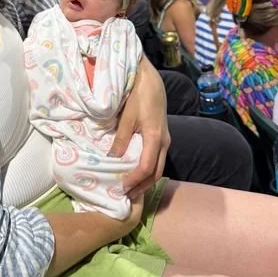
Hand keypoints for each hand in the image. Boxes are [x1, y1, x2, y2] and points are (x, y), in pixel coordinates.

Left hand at [109, 56, 170, 198]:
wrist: (151, 80)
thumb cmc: (138, 96)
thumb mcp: (127, 118)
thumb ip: (121, 139)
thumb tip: (112, 159)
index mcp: (155, 138)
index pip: (146, 168)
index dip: (134, 180)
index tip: (121, 187)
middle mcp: (164, 142)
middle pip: (156, 173)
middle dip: (142, 186)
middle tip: (127, 195)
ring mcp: (165, 140)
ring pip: (158, 167)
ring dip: (146, 180)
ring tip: (131, 188)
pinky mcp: (162, 136)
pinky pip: (157, 159)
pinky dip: (148, 169)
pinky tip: (136, 171)